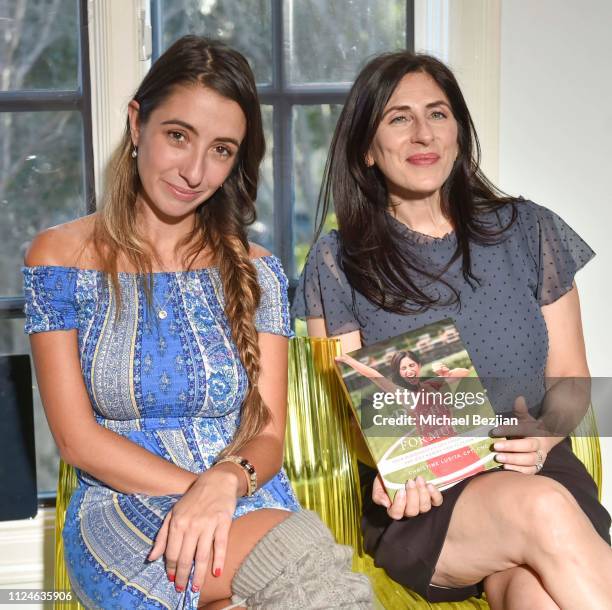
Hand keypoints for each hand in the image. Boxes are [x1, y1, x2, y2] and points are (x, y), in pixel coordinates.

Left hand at [148, 465, 240, 593]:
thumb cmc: (193, 498)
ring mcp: (208, 524)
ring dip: (198, 574)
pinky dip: (218, 560)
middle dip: (182, 576)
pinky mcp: (223, 522)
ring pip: (202, 555)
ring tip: (196, 587)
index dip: (171, 568)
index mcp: (177, 522)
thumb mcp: (173, 513)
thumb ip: (162, 536)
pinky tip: (216, 572)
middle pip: (185, 557)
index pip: (172, 553)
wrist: (217, 481)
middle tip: (182, 589)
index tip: (172, 580)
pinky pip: (220, 545)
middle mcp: (191, 524)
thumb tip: (152, 558)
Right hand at [372, 474, 442, 519]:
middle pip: (412, 511)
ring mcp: (421, 505)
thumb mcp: (378, 484)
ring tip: (419, 479)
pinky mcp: (432, 499)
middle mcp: (409, 509)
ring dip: (423, 493)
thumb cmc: (387, 477)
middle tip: (410, 481)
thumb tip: (386, 503)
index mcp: (395, 508)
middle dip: (412, 496)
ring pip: (424, 507)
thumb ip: (378, 494)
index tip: (400, 490)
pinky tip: (430, 485)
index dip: (400, 504)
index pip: (396, 513)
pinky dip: (435, 494)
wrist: (398, 468)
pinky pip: (437, 502)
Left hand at [491, 396, 558, 473]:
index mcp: (537, 432)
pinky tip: (505, 468)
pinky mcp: (536, 467)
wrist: (546, 442)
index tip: (494, 430)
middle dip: (511, 447)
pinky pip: (529, 471)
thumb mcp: (526, 419)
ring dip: (513, 460)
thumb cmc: (531, 429)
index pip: (523, 430)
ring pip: (529, 460)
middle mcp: (540, 446)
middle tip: (495, 446)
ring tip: (498, 458)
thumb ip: (521, 411)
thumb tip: (519, 398)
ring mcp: (539, 458)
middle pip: (528, 447)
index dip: (509, 430)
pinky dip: (518, 470)